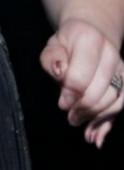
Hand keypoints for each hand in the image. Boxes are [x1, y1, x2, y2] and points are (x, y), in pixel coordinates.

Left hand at [40, 19, 123, 147]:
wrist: (91, 32)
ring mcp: (121, 67)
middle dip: (84, 109)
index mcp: (89, 40)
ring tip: (82, 129)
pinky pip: (122, 103)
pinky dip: (109, 123)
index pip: (81, 76)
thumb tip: (61, 73)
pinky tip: (96, 137)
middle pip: (101, 91)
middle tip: (71, 118)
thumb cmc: (67, 44)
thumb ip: (52, 60)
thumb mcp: (53, 47)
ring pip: (116, 99)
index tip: (62, 104)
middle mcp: (111, 53)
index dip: (70, 94)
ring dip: (98, 118)